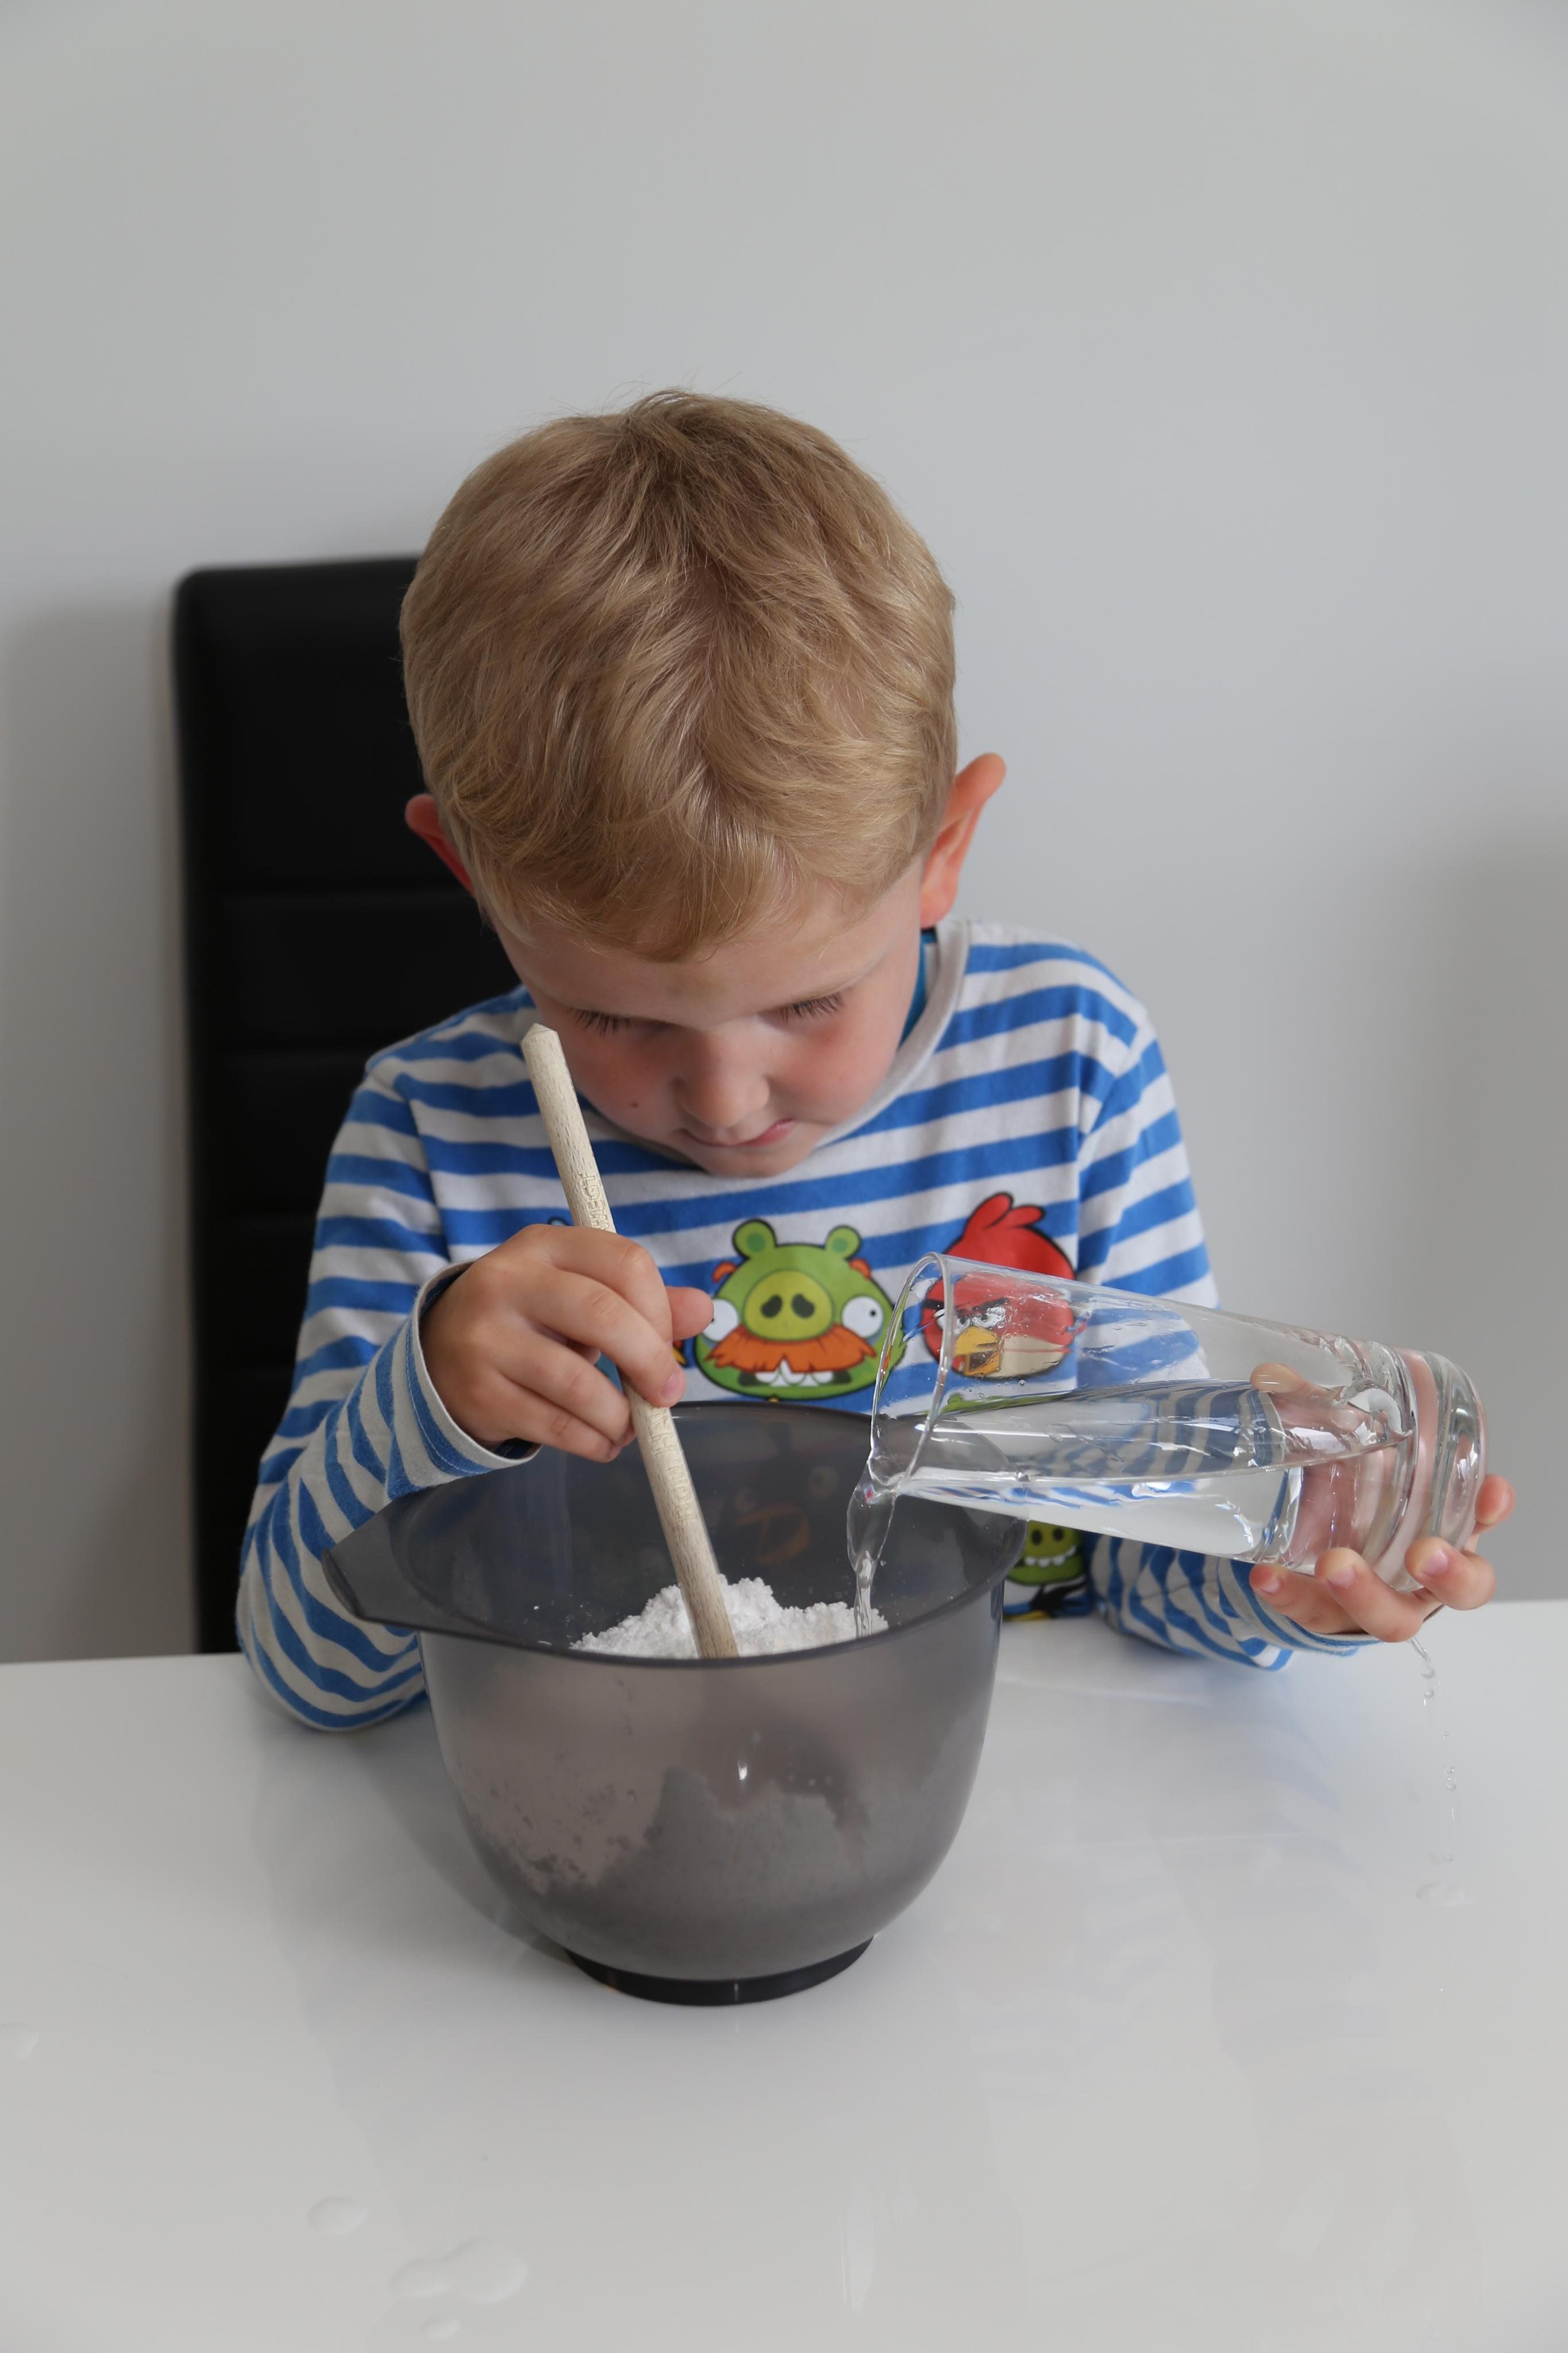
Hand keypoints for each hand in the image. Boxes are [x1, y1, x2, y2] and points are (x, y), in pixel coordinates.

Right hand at [421, 1225, 711, 1461]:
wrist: (440, 1356)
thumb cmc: (530, 1321)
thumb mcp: (578, 1293)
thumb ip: (641, 1300)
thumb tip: (703, 1311)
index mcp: (543, 1245)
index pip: (624, 1262)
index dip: (661, 1309)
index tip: (668, 1344)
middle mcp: (508, 1282)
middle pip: (603, 1315)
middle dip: (650, 1361)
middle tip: (667, 1394)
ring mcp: (487, 1339)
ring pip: (578, 1383)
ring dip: (621, 1416)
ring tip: (629, 1426)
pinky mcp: (480, 1393)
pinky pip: (556, 1425)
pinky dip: (594, 1442)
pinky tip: (602, 1442)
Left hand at [1246, 1356, 1513, 1639]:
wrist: (1312, 1557)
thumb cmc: (1354, 1504)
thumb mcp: (1350, 1460)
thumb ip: (1325, 1419)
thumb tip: (1272, 1375)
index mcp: (1444, 1532)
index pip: (1481, 1521)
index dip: (1490, 1513)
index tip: (1492, 1493)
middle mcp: (1422, 1577)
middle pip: (1459, 1589)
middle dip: (1447, 1573)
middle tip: (1424, 1553)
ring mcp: (1380, 1603)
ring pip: (1393, 1617)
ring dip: (1366, 1593)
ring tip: (1333, 1566)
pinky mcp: (1331, 1618)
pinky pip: (1315, 1615)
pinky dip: (1293, 1597)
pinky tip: (1268, 1577)